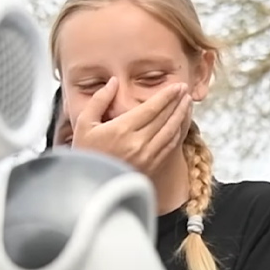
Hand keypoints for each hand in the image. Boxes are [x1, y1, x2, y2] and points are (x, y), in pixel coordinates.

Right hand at [72, 78, 191, 175]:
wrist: (89, 187)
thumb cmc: (84, 155)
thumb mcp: (83, 124)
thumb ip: (99, 100)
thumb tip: (113, 82)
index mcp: (122, 129)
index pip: (152, 108)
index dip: (167, 96)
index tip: (176, 86)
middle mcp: (138, 143)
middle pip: (165, 118)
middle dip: (177, 101)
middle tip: (184, 89)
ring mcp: (147, 157)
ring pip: (171, 131)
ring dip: (181, 115)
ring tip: (186, 103)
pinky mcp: (151, 167)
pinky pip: (170, 146)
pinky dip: (178, 132)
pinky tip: (180, 124)